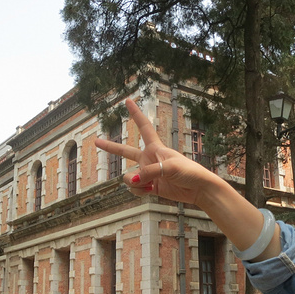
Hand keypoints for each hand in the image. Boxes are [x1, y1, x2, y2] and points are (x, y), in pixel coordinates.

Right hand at [94, 99, 214, 205]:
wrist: (198, 189)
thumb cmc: (189, 172)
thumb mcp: (169, 167)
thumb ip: (148, 172)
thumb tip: (132, 181)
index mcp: (156, 147)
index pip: (143, 127)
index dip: (135, 113)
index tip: (128, 101)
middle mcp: (149, 159)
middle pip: (125, 151)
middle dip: (111, 147)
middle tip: (96, 141)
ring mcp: (148, 174)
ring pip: (129, 177)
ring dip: (135, 183)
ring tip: (148, 185)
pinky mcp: (150, 187)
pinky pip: (135, 189)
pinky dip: (139, 192)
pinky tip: (150, 191)